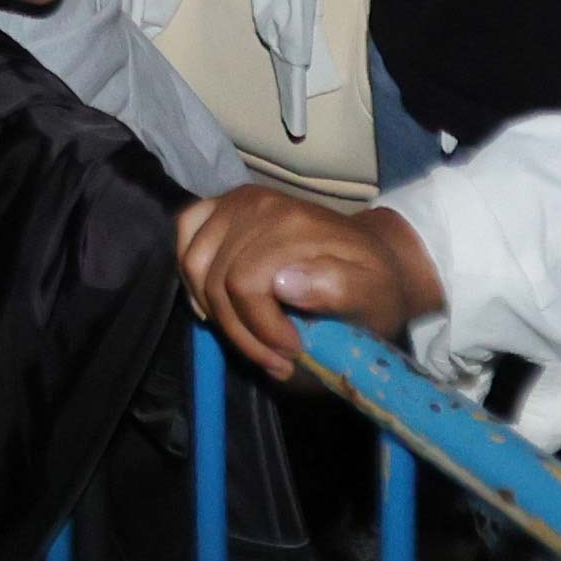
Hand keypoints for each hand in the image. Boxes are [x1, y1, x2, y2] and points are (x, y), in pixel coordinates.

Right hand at [174, 188, 440, 384]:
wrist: (374, 256)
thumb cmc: (373, 283)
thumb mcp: (373, 295)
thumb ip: (337, 288)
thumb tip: (283, 283)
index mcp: (294, 224)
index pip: (244, 285)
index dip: (260, 330)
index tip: (291, 355)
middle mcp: (259, 204)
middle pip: (217, 280)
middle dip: (242, 331)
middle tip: (276, 359)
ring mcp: (238, 200)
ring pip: (195, 264)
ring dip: (215, 310)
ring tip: (251, 337)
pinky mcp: (224, 204)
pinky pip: (185, 229)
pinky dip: (190, 270)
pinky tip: (213, 301)